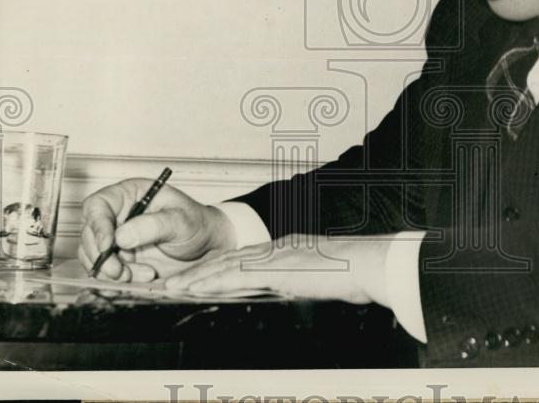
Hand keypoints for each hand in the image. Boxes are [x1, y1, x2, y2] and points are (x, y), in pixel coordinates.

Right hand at [79, 178, 235, 280]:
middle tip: (119, 271)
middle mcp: (118, 214)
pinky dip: (117, 277)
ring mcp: (117, 236)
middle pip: (89, 232)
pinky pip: (104, 268)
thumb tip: (121, 236)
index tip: (107, 245)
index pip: (98, 204)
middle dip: (100, 255)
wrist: (206, 246)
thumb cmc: (196, 224)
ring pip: (92, 253)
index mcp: (130, 194)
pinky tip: (141, 276)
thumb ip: (153, 225)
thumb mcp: (180, 221)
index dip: (97, 225)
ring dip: (109, 269)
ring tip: (139, 274)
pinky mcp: (120, 256)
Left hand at [164, 233, 392, 306]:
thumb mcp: (324, 276)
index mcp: (286, 248)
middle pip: (227, 259)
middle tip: (174, 280)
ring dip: (196, 277)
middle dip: (199, 270)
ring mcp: (273, 257)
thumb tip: (302, 289)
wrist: (366, 264)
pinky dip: (211, 283)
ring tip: (172, 286)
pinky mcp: (273, 269)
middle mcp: (275, 248)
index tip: (200, 274)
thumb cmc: (354, 272)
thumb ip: (306, 280)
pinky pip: (234, 277)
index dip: (218, 266)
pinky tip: (195, 289)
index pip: (243, 257)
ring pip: (224, 266)